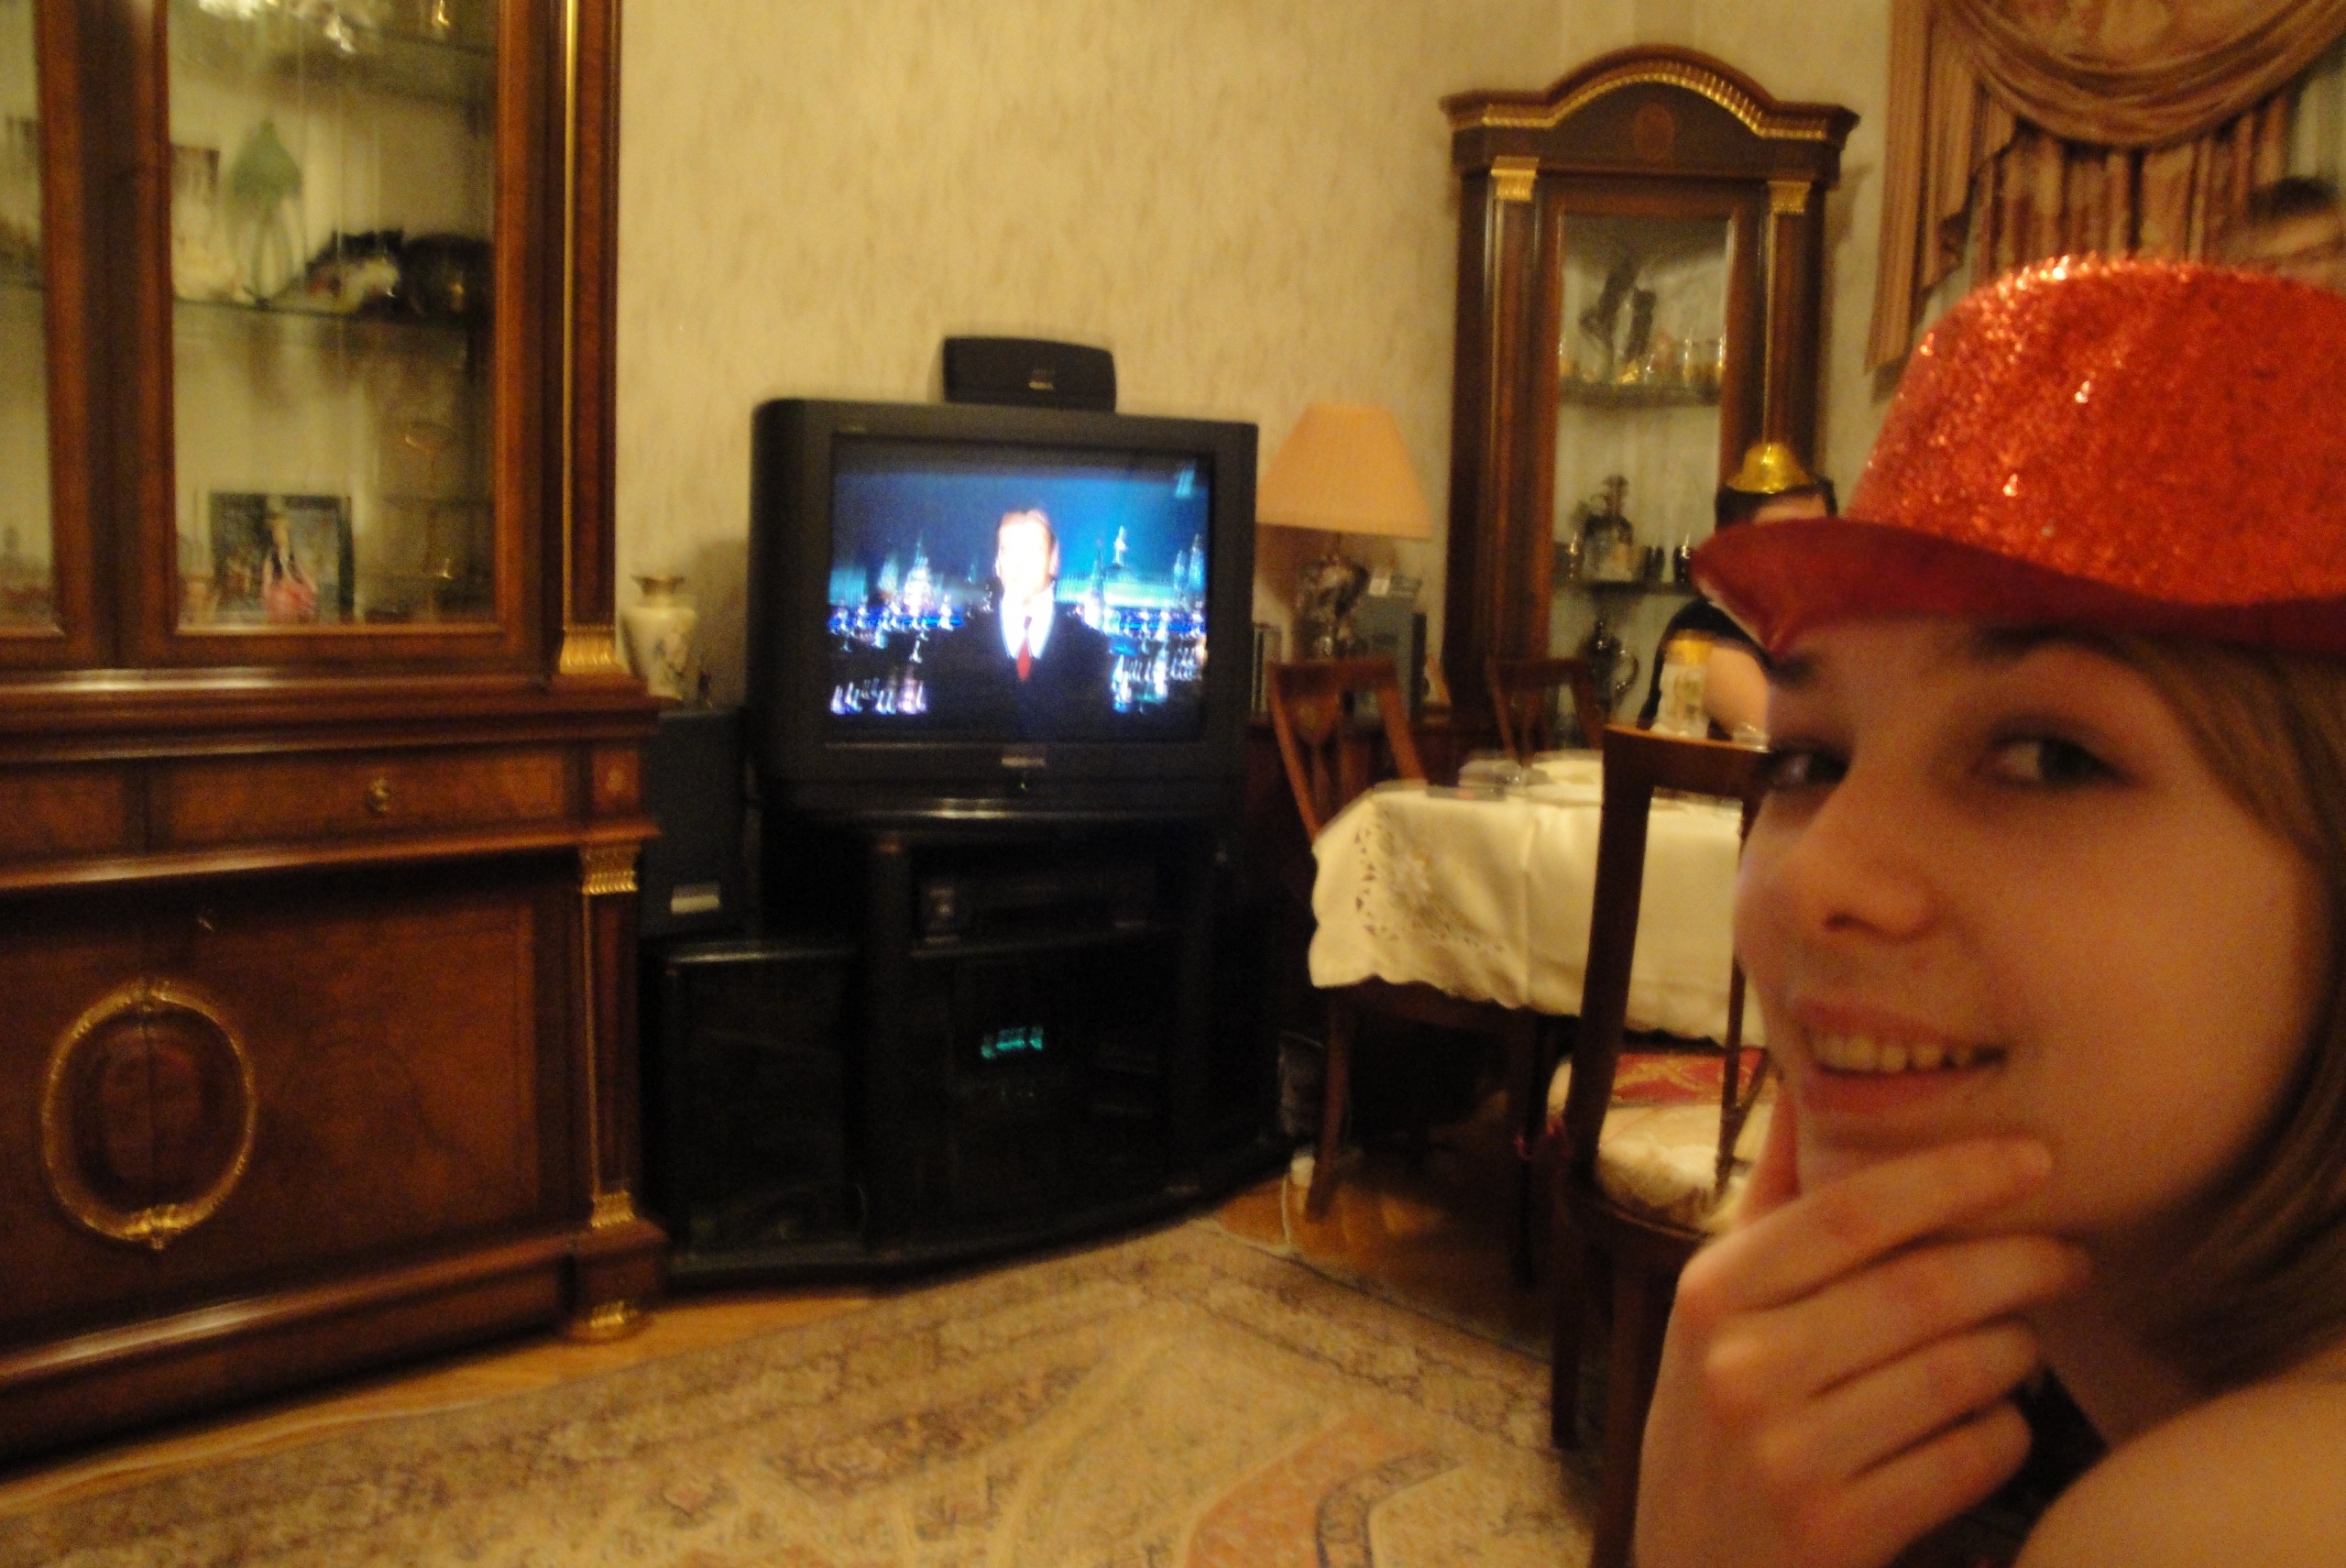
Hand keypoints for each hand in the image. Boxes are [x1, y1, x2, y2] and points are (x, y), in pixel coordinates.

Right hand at [1632, 1101, 2092, 1567]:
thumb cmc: (1718, 1416)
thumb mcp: (1716, 1307)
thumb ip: (1770, 1202)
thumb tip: (1799, 1080)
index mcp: (1712, 1292)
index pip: (1853, 1208)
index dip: (1955, 1174)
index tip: (2034, 1157)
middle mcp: (1741, 1365)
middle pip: (1923, 1289)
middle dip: (2021, 1263)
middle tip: (2072, 1256)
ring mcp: (1787, 1454)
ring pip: (1959, 1374)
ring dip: (2018, 1350)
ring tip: (2028, 1338)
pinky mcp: (1837, 1532)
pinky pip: (1968, 1458)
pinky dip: (2003, 1431)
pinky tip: (1995, 1419)